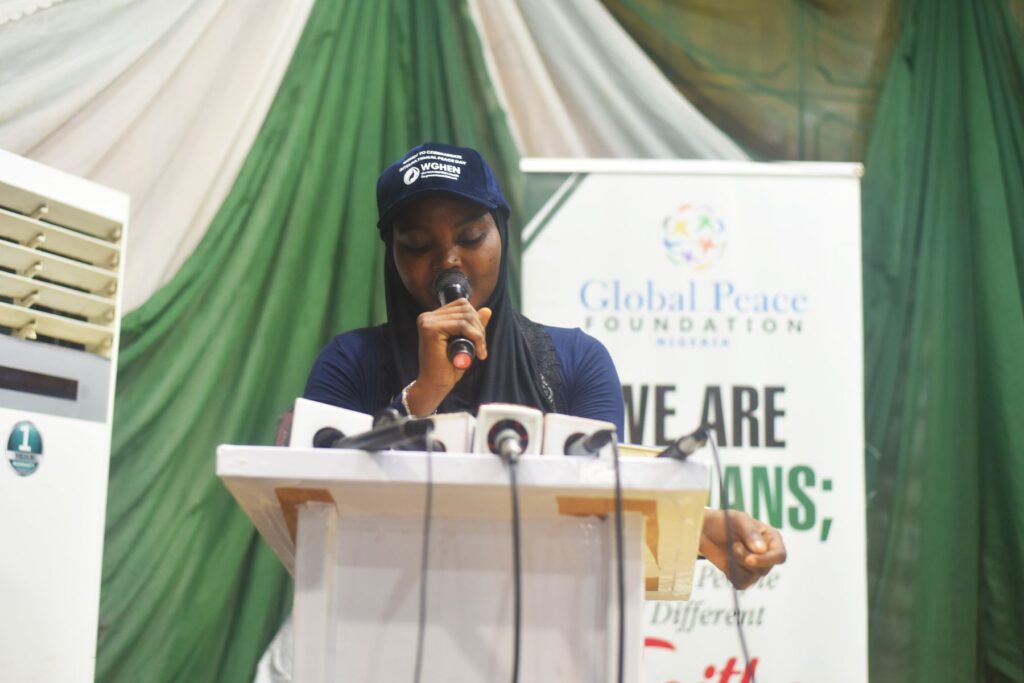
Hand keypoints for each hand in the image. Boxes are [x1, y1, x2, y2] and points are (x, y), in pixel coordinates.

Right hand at [405, 300, 491, 415]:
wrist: (435, 385)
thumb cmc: (448, 366)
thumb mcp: (465, 342)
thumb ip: (473, 326)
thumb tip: (487, 310)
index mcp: (432, 317)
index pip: (462, 305)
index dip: (476, 320)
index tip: (480, 339)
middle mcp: (427, 316)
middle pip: (465, 309)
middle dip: (479, 327)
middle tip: (481, 347)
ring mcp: (427, 321)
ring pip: (466, 316)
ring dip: (479, 334)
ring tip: (480, 351)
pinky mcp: (431, 329)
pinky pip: (462, 325)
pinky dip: (475, 337)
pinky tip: (478, 353)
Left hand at [699, 509, 785, 589]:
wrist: (704, 531)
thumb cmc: (723, 521)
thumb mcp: (737, 519)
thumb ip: (750, 532)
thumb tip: (761, 550)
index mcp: (772, 539)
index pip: (779, 556)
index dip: (767, 560)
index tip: (749, 559)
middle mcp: (767, 555)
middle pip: (765, 569)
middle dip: (745, 558)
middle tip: (734, 545)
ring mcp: (756, 567)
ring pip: (753, 577)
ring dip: (737, 564)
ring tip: (731, 549)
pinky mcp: (744, 577)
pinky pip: (742, 583)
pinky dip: (732, 573)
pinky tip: (727, 559)